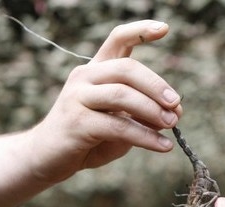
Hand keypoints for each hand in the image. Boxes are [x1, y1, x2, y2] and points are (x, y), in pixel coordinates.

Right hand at [27, 20, 181, 182]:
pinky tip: (163, 146)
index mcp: (96, 71)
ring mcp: (77, 98)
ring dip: (152, 110)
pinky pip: (118, 126)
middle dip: (156, 85)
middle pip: (126, 68)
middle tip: (176, 104)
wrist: (47, 159)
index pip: (117, 40)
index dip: (140, 31)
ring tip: (172, 124)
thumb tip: (175, 114)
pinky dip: (145, 136)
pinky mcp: (76, 123)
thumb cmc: (87, 139)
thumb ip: (143, 115)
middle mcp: (84, 77)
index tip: (165, 29)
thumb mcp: (119, 123)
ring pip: (122, 95)